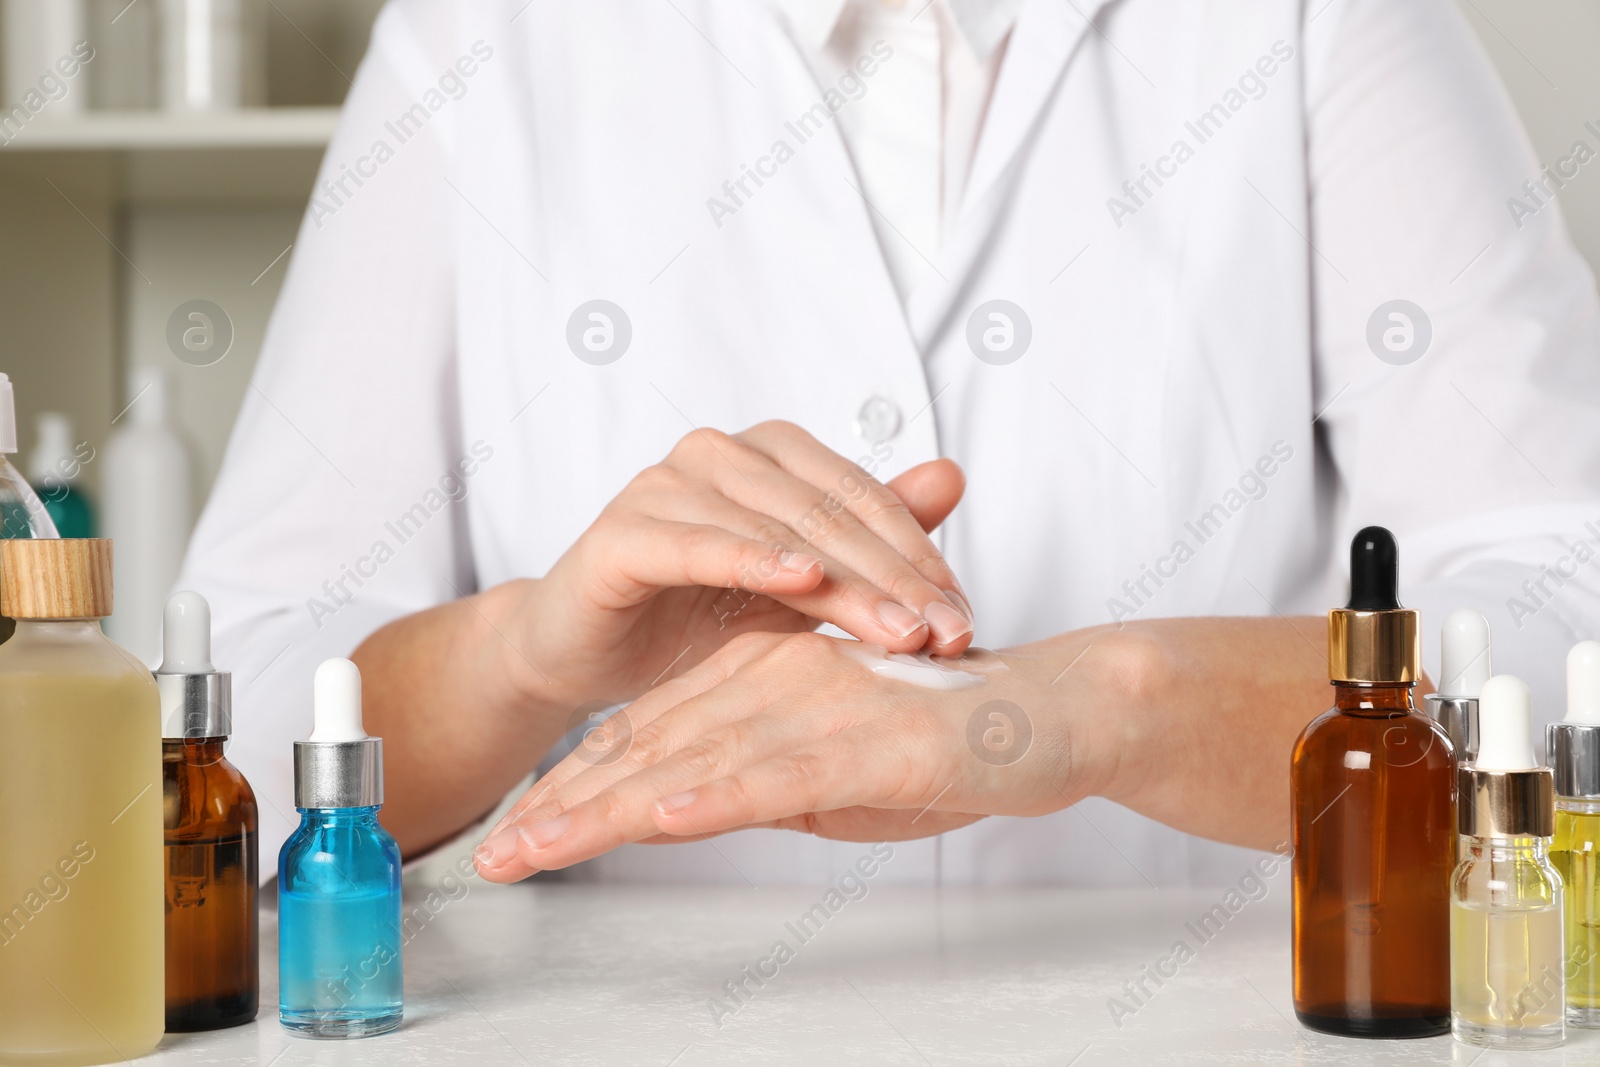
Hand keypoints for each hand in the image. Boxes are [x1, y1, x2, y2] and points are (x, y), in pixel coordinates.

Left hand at [473, 631, 1110, 881]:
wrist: (1052, 712)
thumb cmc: (948, 743)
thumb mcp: (830, 774)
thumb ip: (754, 783)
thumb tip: (680, 808)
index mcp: (757, 680)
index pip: (648, 737)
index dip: (575, 788)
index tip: (516, 834)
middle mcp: (770, 680)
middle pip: (647, 750)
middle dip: (561, 808)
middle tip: (491, 857)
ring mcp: (813, 704)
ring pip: (690, 758)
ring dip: (605, 808)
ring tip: (534, 850)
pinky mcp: (864, 733)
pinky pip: (775, 767)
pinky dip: (712, 792)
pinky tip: (654, 816)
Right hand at [509, 421, 974, 710]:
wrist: (590, 657)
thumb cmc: (695, 618)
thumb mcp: (799, 587)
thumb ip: (868, 533)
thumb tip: (953, 475)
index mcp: (768, 454)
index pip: (863, 496)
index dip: (919, 553)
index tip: (965, 615)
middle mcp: (718, 453)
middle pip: (828, 511)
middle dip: (896, 576)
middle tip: (948, 631)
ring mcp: (665, 484)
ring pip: (777, 527)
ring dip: (844, 580)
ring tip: (898, 629)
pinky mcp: (622, 532)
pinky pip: (697, 542)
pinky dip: (751, 558)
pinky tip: (801, 579)